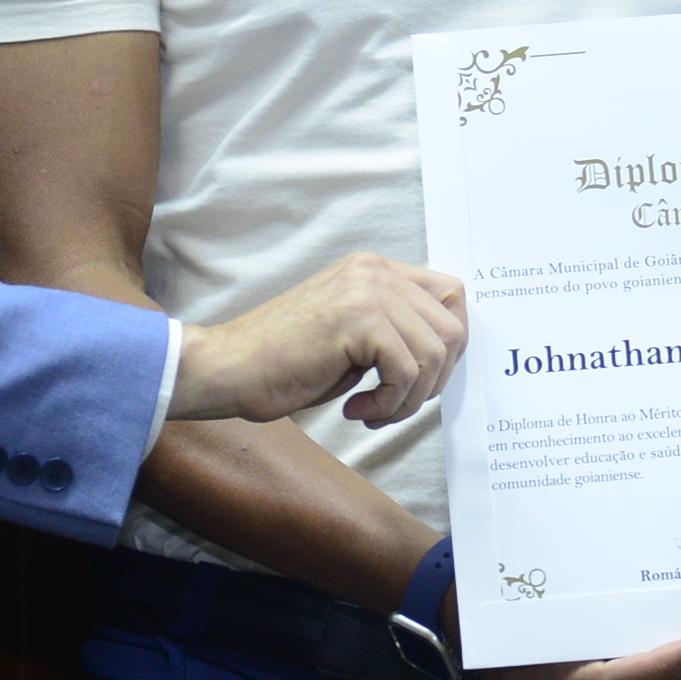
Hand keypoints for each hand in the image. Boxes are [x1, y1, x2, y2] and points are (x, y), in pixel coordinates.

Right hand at [170, 252, 467, 427]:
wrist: (228, 368)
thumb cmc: (284, 362)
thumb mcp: (352, 335)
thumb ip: (395, 329)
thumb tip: (447, 354)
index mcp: (375, 269)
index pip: (452, 295)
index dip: (451, 344)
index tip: (423, 379)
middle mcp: (375, 271)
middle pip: (452, 327)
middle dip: (434, 379)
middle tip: (396, 402)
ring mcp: (367, 290)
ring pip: (434, 354)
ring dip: (409, 399)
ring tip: (374, 410)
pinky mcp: (357, 319)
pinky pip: (407, 372)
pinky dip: (390, 403)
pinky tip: (357, 408)